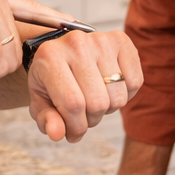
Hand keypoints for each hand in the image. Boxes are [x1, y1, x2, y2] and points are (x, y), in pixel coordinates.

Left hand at [26, 29, 142, 141]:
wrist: (63, 50)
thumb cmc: (51, 78)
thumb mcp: (40, 101)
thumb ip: (46, 119)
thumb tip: (57, 133)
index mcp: (49, 57)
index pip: (73, 104)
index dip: (76, 127)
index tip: (73, 133)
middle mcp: (76, 43)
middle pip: (97, 103)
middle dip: (92, 119)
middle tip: (83, 113)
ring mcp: (101, 40)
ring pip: (117, 97)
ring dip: (108, 108)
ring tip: (95, 99)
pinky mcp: (121, 40)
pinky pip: (135, 82)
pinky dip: (125, 94)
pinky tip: (110, 88)